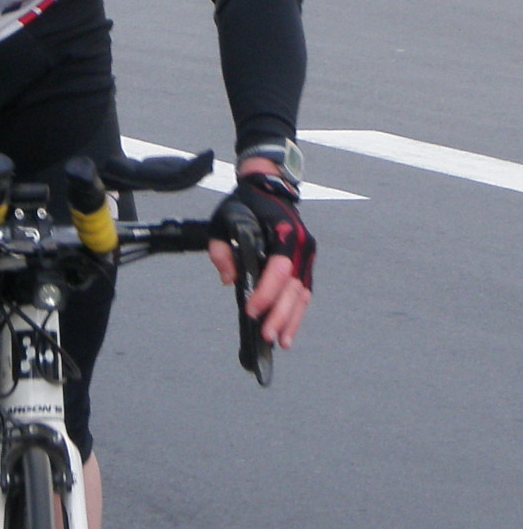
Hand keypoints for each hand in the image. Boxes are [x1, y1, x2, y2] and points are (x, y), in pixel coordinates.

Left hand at [207, 170, 314, 349]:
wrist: (267, 186)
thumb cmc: (244, 204)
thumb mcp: (222, 219)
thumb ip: (221, 250)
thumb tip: (230, 280)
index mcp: (283, 230)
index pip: (279, 268)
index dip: (266, 293)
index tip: (251, 311)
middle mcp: (301, 243)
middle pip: (294, 286)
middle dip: (280, 314)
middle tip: (267, 337)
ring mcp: (307, 254)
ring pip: (302, 293)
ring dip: (293, 319)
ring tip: (281, 342)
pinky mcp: (306, 262)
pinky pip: (303, 291)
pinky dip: (296, 312)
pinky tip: (287, 330)